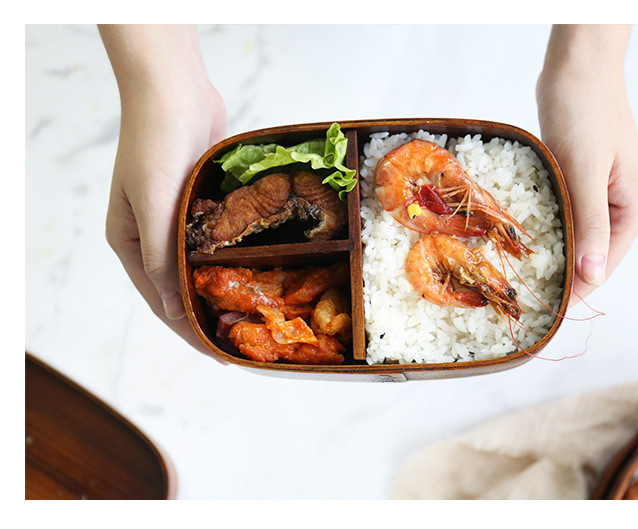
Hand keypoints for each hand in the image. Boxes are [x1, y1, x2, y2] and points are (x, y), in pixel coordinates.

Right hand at [100, 25, 227, 360]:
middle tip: (242, 342)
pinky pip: (217, 240)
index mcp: (128, 243)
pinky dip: (230, 258)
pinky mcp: (201, 201)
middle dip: (208, 315)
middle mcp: (151, 235)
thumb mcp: (153, 207)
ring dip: (221, 289)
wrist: (173, 90)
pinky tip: (253, 272)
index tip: (219, 356)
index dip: (188, 331)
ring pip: (200, 266)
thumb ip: (160, 260)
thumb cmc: (155, 146)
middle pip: (180, 288)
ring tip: (252, 314)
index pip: (160, 301)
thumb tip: (173, 312)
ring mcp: (177, 218)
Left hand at [536, 25, 637, 302]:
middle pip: (592, 255)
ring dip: (554, 254)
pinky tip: (525, 243)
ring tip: (521, 277)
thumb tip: (592, 276)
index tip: (547, 311)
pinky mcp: (583, 182)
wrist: (576, 71)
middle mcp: (624, 206)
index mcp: (635, 208)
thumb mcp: (586, 172)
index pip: (604, 265)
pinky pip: (567, 217)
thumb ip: (591, 224)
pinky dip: (550, 229)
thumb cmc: (584, 115)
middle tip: (526, 298)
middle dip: (562, 275)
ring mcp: (604, 194)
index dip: (576, 289)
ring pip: (578, 238)